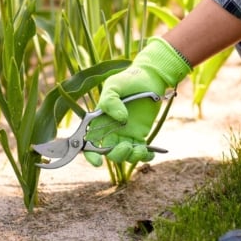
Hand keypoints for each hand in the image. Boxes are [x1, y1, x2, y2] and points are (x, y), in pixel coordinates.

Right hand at [84, 37, 191, 165]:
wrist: (149, 78)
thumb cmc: (128, 80)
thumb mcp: (114, 85)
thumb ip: (110, 100)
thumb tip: (120, 119)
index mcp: (99, 120)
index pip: (90, 142)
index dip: (91, 155)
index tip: (98, 162)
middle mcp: (111, 130)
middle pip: (109, 152)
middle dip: (117, 155)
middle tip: (126, 146)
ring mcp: (126, 133)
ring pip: (125, 154)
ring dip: (132, 157)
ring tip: (141, 149)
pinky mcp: (140, 134)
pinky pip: (140, 151)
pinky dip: (145, 156)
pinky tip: (150, 152)